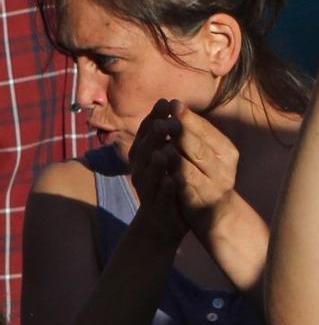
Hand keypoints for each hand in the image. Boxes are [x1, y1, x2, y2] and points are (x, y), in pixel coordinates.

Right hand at [128, 99, 188, 245]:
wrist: (164, 222)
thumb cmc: (167, 182)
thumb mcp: (165, 157)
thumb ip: (165, 134)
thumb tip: (169, 102)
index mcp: (144, 157)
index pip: (146, 134)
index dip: (154, 118)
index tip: (165, 101)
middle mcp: (141, 172)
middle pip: (144, 152)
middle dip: (153, 137)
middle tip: (163, 122)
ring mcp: (148, 191)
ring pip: (149, 176)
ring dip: (156, 163)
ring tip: (164, 151)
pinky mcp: (158, 210)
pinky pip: (160, 199)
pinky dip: (165, 189)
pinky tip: (171, 181)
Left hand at [156, 103, 240, 233]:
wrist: (218, 215)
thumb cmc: (207, 177)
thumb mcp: (209, 155)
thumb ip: (196, 135)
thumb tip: (174, 105)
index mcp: (226, 151)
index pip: (206, 130)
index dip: (189, 118)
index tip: (172, 103)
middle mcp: (223, 166)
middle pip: (199, 146)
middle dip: (181, 133)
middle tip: (163, 120)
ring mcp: (214, 185)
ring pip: (193, 168)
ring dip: (177, 157)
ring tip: (162, 146)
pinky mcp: (201, 201)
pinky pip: (188, 189)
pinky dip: (178, 181)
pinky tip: (167, 174)